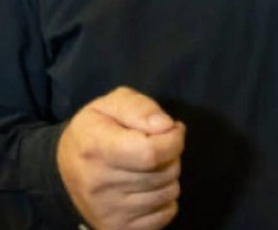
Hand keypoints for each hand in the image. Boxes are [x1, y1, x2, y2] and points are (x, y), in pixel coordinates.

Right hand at [56, 86, 184, 229]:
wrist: (60, 169)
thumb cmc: (94, 131)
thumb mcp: (111, 104)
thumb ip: (140, 108)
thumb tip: (167, 126)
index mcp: (97, 149)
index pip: (152, 152)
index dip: (173, 139)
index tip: (171, 130)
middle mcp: (100, 184)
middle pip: (165, 172)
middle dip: (171, 156)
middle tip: (155, 148)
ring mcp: (108, 211)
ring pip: (169, 193)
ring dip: (168, 177)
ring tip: (148, 168)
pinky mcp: (117, 228)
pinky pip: (165, 215)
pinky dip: (165, 201)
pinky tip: (147, 188)